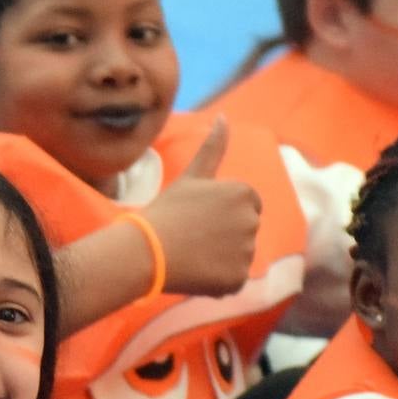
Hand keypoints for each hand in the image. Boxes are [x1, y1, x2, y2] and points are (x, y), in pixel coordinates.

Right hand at [142, 117, 259, 298]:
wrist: (145, 251)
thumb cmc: (166, 211)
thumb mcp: (192, 176)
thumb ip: (213, 148)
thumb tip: (223, 116)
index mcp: (244, 193)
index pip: (247, 207)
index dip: (221, 215)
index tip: (198, 219)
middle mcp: (251, 221)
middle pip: (244, 232)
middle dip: (224, 237)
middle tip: (193, 238)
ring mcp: (246, 251)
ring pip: (238, 257)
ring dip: (220, 260)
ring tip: (192, 256)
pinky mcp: (237, 278)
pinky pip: (232, 281)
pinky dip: (217, 282)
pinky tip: (194, 274)